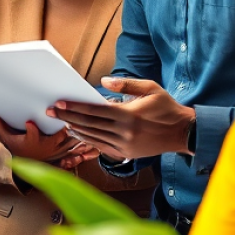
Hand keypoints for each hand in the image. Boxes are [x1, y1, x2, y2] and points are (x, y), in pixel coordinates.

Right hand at [0, 115, 92, 166]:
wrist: (23, 168)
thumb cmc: (17, 149)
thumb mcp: (7, 137)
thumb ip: (0, 125)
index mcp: (34, 141)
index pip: (32, 135)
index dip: (30, 130)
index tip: (30, 124)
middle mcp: (47, 148)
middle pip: (59, 138)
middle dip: (69, 131)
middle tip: (77, 123)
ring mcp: (57, 154)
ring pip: (71, 146)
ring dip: (82, 142)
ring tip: (94, 137)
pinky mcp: (63, 159)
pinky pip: (76, 157)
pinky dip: (85, 156)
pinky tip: (95, 152)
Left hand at [46, 77, 194, 159]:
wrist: (183, 133)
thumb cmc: (167, 108)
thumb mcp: (150, 88)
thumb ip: (126, 84)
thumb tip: (103, 81)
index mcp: (128, 115)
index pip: (94, 111)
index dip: (75, 108)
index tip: (59, 104)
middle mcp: (124, 132)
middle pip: (89, 125)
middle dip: (68, 118)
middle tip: (51, 112)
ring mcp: (124, 145)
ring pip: (93, 137)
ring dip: (75, 130)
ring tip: (61, 123)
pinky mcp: (126, 153)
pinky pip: (102, 147)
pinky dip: (88, 140)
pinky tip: (78, 134)